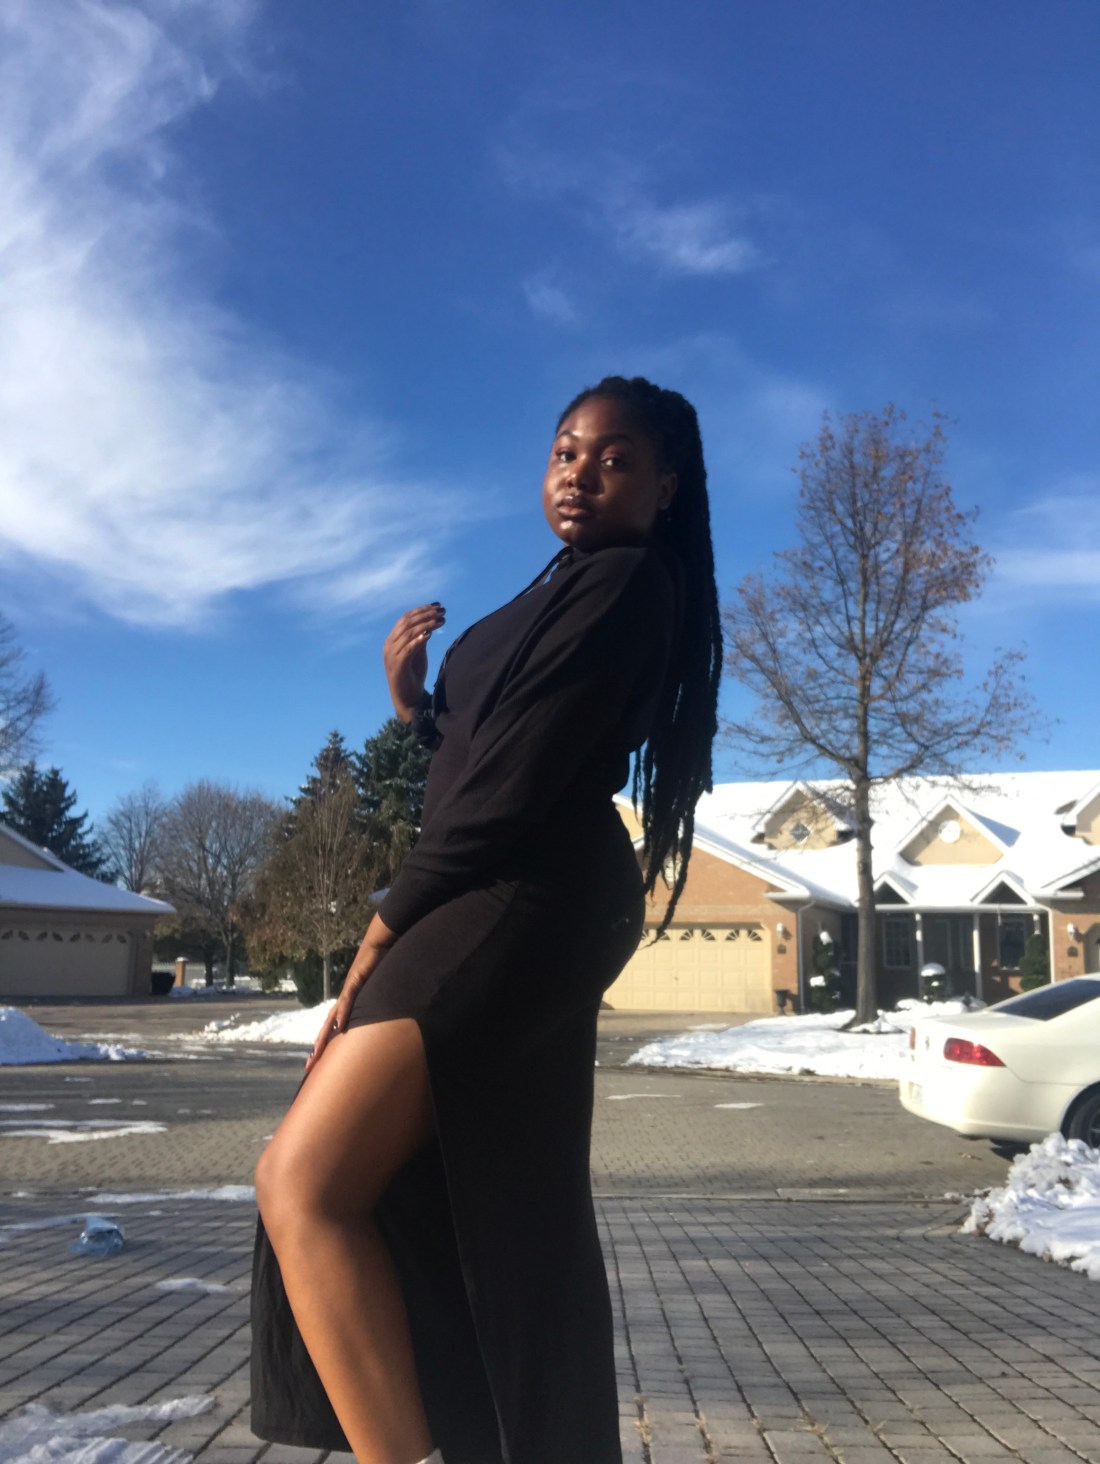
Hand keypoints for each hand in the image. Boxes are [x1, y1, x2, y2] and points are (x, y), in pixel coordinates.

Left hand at [304, 915, 397, 1073]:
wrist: (378, 945)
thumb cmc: (380, 967)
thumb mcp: (378, 994)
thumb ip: (376, 1007)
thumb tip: (384, 1023)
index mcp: (348, 1004)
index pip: (333, 1028)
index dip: (325, 1044)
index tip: (317, 1061)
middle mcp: (344, 1000)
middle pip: (326, 1027)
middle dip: (318, 1047)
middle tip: (308, 1067)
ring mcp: (348, 991)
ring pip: (332, 1017)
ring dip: (324, 1035)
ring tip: (317, 1052)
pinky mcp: (355, 982)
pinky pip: (348, 1001)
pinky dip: (343, 1014)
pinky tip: (339, 1026)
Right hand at [384, 603, 445, 722]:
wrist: (407, 698)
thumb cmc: (413, 675)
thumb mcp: (418, 653)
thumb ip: (420, 639)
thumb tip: (430, 624)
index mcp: (393, 640)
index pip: (405, 619)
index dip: (421, 610)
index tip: (438, 606)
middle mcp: (389, 645)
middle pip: (407, 623)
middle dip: (426, 614)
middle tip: (442, 611)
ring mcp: (391, 656)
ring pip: (408, 633)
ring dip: (426, 624)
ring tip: (441, 620)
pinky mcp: (397, 666)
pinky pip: (407, 649)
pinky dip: (418, 640)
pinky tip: (430, 634)